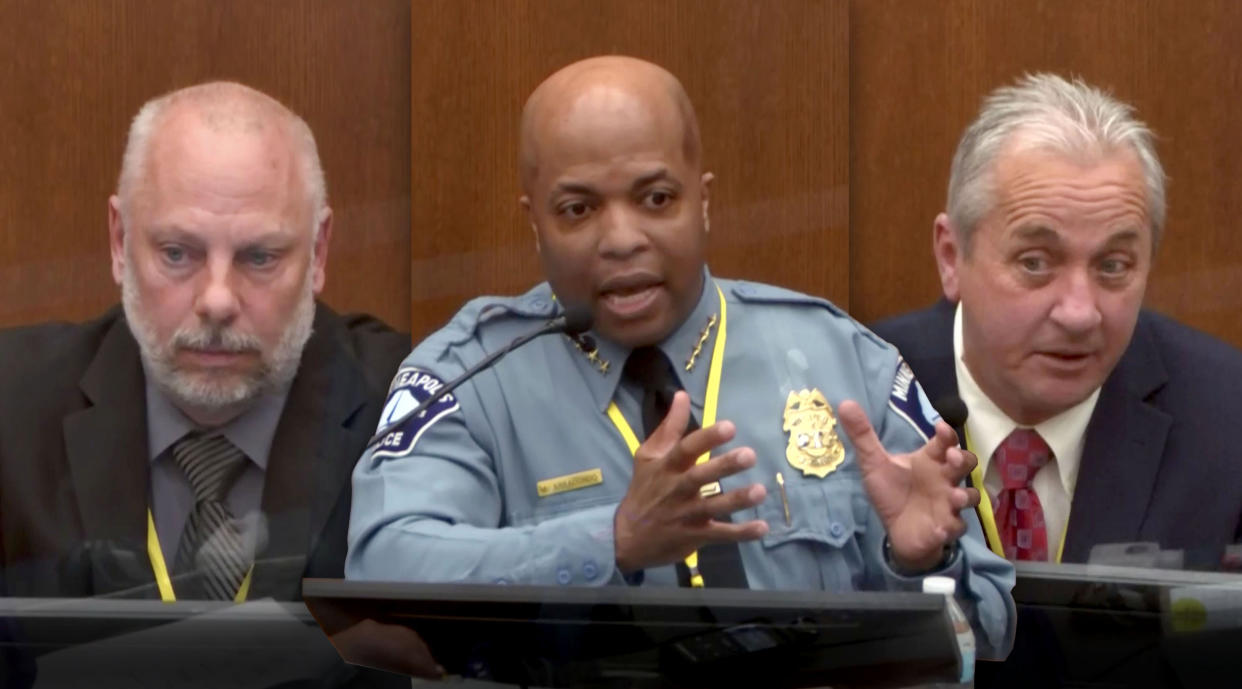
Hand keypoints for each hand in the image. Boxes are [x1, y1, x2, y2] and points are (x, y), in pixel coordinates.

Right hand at [614, 391, 768, 571]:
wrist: (627, 537)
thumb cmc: (644, 490)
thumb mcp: (649, 456)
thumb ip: (670, 427)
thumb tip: (683, 394)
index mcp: (666, 467)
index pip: (686, 449)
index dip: (707, 438)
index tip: (730, 427)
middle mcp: (676, 489)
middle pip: (701, 476)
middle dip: (725, 466)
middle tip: (750, 455)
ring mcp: (686, 514)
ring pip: (714, 506)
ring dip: (737, 500)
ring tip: (760, 491)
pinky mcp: (695, 536)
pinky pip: (720, 535)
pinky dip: (741, 533)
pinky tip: (762, 527)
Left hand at [837, 400, 979, 571]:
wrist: (896, 529)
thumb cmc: (892, 492)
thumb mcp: (874, 463)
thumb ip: (863, 436)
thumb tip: (845, 403)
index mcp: (930, 460)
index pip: (945, 442)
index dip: (947, 434)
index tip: (941, 427)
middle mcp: (944, 479)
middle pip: (965, 464)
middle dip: (963, 459)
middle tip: (952, 457)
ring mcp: (949, 503)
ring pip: (969, 496)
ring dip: (964, 495)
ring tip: (955, 496)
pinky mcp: (947, 527)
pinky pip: (955, 527)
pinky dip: (951, 527)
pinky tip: (941, 528)